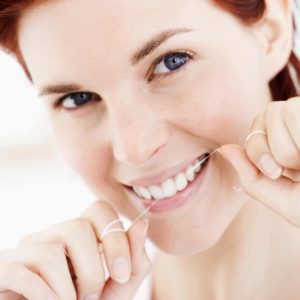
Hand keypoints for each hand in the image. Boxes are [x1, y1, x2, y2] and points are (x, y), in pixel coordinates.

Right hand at [0, 200, 150, 299]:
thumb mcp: (114, 291)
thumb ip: (133, 264)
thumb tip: (142, 224)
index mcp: (81, 236)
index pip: (100, 209)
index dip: (116, 237)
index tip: (121, 274)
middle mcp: (53, 235)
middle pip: (78, 227)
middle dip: (93, 270)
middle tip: (89, 296)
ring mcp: (27, 249)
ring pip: (53, 250)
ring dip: (68, 289)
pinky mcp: (5, 267)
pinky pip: (26, 270)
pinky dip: (46, 296)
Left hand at [218, 96, 299, 226]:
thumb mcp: (285, 201)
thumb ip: (251, 178)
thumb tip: (223, 148)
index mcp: (289, 144)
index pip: (256, 126)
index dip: (257, 147)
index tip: (275, 171)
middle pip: (266, 113)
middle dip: (275, 146)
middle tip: (298, 168)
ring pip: (283, 108)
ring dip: (293, 144)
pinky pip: (297, 109)